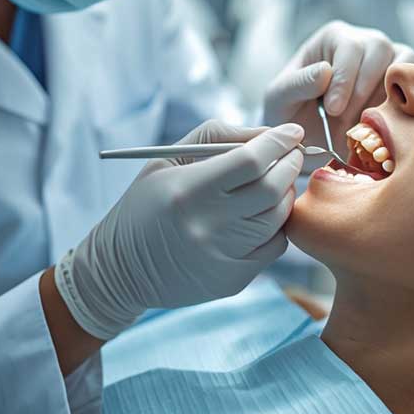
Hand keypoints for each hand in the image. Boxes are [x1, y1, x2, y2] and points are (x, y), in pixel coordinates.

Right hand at [54, 120, 304, 339]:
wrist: (121, 270)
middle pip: (273, 188)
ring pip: (278, 217)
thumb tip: (269, 135)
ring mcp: (223, 256)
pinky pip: (274, 246)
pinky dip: (277, 224)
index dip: (278, 142)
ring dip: (286, 193)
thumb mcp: (168, 160)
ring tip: (277, 180)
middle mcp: (208, 225)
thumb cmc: (145, 205)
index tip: (291, 132)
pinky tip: (263, 213)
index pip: (252, 161)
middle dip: (290, 164)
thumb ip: (219, 138)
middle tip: (292, 154)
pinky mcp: (233, 280)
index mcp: (189, 190)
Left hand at [263, 22, 413, 164]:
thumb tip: (325, 71)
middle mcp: (363, 41)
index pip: (349, 47)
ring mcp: (386, 60)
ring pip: (404, 62)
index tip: (332, 109)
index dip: (344, 79)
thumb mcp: (280, 98)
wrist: (306, 136)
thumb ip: (297, 83)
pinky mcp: (402, 82)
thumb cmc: (290, 111)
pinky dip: (404, 103)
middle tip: (346, 120)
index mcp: (333, 37)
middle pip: (379, 48)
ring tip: (362, 122)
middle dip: (363, 89)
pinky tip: (382, 123)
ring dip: (384, 96)